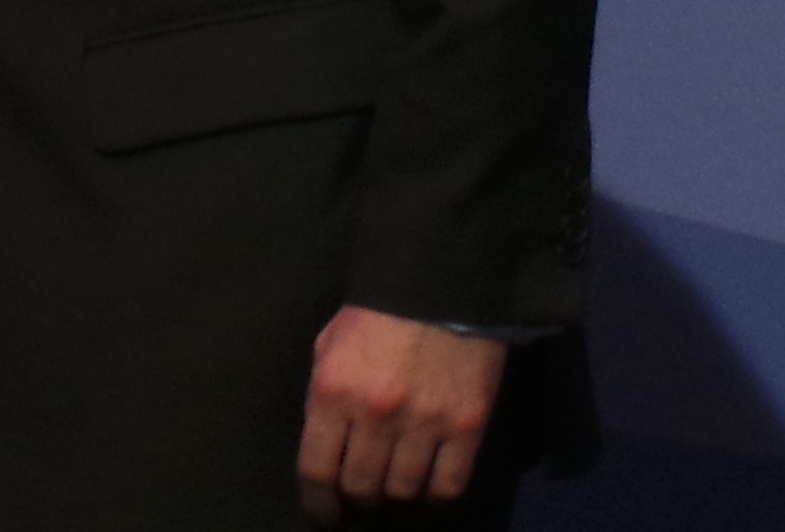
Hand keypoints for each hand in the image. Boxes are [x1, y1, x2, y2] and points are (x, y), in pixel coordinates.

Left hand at [296, 305, 504, 520]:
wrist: (444, 276)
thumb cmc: (379, 308)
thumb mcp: (331, 343)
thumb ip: (325, 395)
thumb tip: (325, 446)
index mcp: (333, 391)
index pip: (317, 472)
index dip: (318, 504)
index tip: (325, 514)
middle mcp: (376, 414)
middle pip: (360, 486)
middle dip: (357, 495)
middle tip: (364, 489)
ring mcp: (424, 421)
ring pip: (402, 490)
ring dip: (396, 490)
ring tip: (397, 478)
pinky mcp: (467, 424)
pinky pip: (448, 484)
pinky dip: (435, 490)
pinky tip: (429, 477)